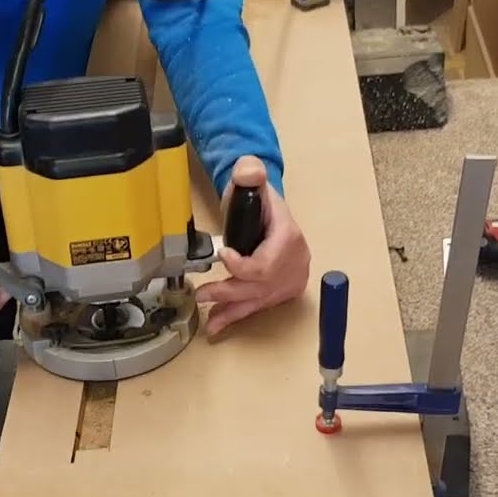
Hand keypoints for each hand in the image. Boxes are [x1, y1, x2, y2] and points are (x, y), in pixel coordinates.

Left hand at [196, 156, 310, 336]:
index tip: (222, 254)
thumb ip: (249, 173)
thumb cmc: (255, 198)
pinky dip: (238, 315)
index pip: (267, 263)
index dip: (242, 265)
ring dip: (231, 310)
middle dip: (229, 291)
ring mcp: (291, 279)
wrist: (266, 209)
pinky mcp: (284, 291)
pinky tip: (219, 324)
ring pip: (259, 300)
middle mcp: (295, 262)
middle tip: (202, 293)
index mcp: (289, 237)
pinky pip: (260, 306)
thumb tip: (249, 172)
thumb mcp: (251, 180)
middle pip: (261, 286)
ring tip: (208, 321)